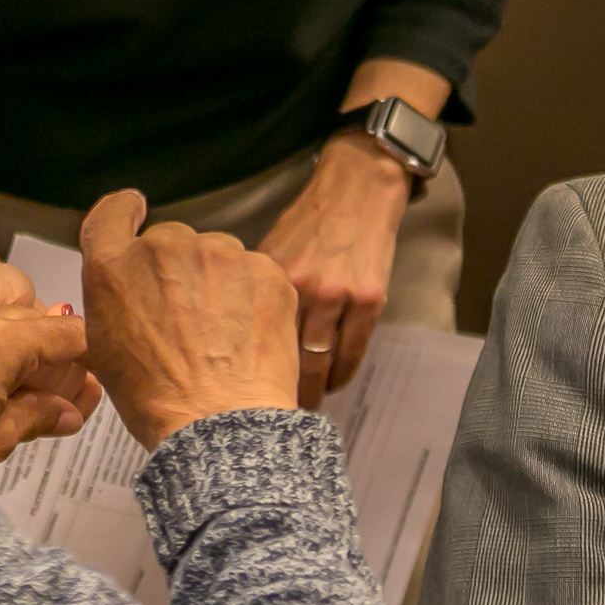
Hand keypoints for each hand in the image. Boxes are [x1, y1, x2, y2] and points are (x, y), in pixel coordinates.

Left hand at [0, 304, 98, 477]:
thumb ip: (39, 416)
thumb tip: (67, 413)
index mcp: (1, 340)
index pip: (64, 333)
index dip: (88, 352)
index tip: (97, 371)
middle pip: (27, 323)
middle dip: (47, 352)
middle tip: (58, 388)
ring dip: (5, 350)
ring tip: (9, 389)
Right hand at [79, 190, 298, 451]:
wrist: (219, 423)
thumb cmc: (158, 398)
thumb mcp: (104, 348)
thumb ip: (112, 296)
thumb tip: (127, 283)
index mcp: (114, 265)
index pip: (114, 211)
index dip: (126, 212)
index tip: (134, 213)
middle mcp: (165, 246)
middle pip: (171, 241)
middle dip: (176, 271)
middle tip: (183, 320)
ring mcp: (219, 252)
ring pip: (217, 256)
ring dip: (217, 284)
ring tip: (218, 338)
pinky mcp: (264, 267)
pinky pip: (254, 272)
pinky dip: (252, 298)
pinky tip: (245, 337)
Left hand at [257, 135, 408, 407]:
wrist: (358, 190)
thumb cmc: (310, 220)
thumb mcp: (272, 250)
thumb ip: (256, 290)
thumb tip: (235, 336)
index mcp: (270, 276)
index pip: (251, 336)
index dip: (244, 370)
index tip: (238, 393)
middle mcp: (302, 287)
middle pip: (284, 357)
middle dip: (276, 392)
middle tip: (269, 414)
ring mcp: (339, 295)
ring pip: (321, 362)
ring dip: (312, 390)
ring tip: (302, 407)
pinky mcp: (369, 299)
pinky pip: (353, 351)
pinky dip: (342, 373)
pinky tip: (333, 383)